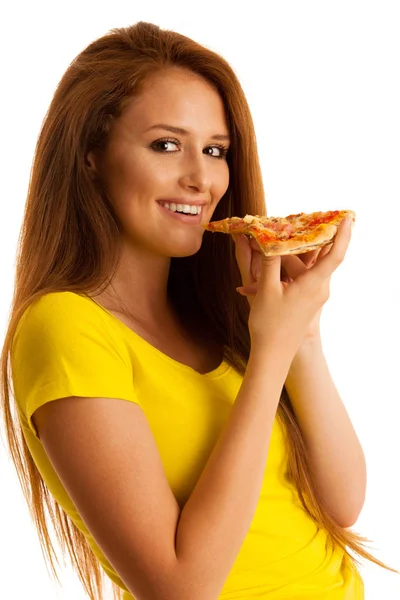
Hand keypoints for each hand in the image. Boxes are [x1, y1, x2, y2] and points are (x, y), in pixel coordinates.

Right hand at [232, 218, 351, 350]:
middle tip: (290, 223)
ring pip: (307, 266)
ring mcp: (314, 295)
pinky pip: (303, 276)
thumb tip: (270, 238)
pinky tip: (272, 264)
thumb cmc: (270, 325)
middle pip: (316, 256)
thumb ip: (269, 262)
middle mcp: (319, 288)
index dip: (343, 235)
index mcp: (313, 285)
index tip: (348, 217)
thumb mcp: (266, 290)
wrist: (274, 355)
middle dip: (303, 239)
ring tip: (269, 245)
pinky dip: (290, 267)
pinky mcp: (307, 299)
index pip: (335, 255)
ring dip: (291, 255)